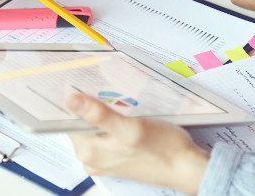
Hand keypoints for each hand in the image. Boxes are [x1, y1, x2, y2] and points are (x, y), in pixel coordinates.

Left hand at [66, 93, 209, 194]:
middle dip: (94, 106)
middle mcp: (92, 158)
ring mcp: (104, 159)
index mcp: (89, 151)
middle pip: (81, 123)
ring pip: (95, 127)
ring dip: (106, 114)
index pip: (68, 119)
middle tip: (113, 95)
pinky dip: (115, 123)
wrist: (186, 168)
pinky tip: (129, 117)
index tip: (86, 85)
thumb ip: (100, 115)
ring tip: (124, 106)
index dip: (77, 100)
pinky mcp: (116, 157)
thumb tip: (72, 102)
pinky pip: (107, 134)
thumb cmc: (164, 150)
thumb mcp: (131, 128)